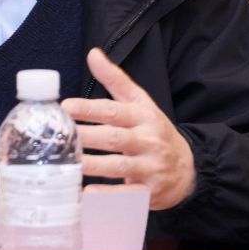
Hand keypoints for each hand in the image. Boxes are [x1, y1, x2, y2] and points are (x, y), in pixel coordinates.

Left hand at [62, 47, 195, 209]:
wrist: (188, 169)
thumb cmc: (156, 132)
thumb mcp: (141, 102)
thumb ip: (116, 79)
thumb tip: (93, 54)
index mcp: (143, 117)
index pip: (114, 111)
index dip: (90, 108)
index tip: (66, 106)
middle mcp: (148, 141)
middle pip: (114, 138)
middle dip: (86, 136)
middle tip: (60, 135)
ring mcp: (150, 168)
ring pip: (118, 166)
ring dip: (92, 165)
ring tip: (68, 163)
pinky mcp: (148, 192)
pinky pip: (127, 194)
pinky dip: (107, 195)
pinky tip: (87, 193)